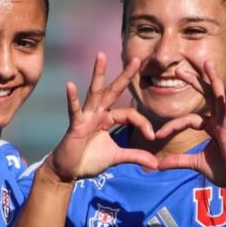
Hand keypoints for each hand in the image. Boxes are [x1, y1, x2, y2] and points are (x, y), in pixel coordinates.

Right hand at [45, 52, 157, 182]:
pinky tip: (70, 85)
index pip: (130, 114)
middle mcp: (98, 113)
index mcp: (108, 119)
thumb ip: (135, 156)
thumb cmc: (90, 160)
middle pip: (114, 91)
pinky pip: (74, 109)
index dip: (143, 123)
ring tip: (101, 55)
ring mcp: (86, 116)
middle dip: (125, 76)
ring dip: (98, 74)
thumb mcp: (117, 157)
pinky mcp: (75, 124)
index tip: (152, 136)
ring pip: (95, 92)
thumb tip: (156, 164)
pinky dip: (72, 98)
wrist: (69, 171)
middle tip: (136, 59)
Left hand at [155, 61, 225, 195]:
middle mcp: (219, 121)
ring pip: (219, 97)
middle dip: (194, 82)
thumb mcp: (197, 164)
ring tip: (207, 64)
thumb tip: (157, 166)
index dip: (172, 125)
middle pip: (206, 96)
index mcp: (212, 127)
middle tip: (178, 69)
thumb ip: (179, 161)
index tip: (157, 135)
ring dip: (213, 80)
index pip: (188, 119)